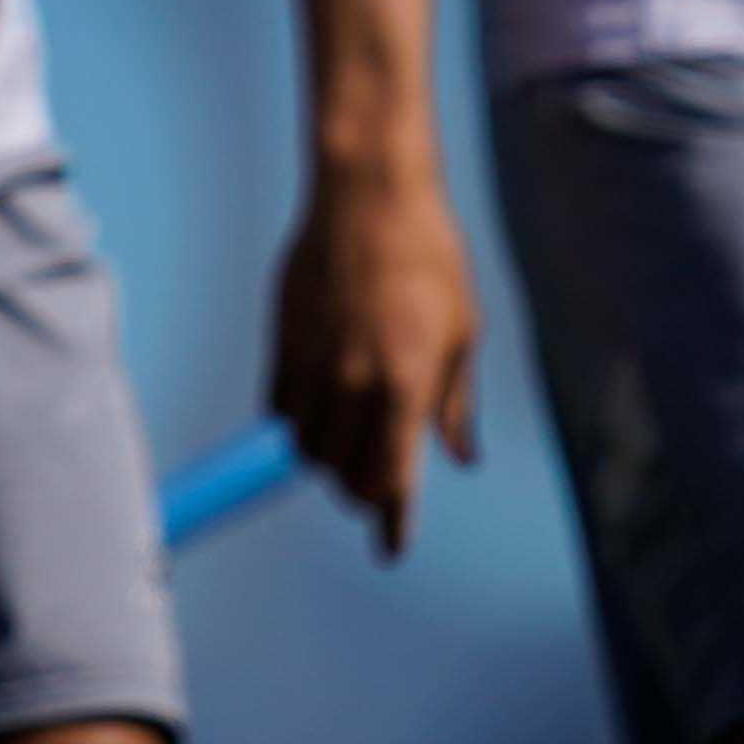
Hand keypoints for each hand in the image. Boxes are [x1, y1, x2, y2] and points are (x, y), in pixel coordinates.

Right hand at [270, 166, 478, 559]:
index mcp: (408, 385)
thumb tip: (460, 457)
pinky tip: (318, 405)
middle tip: (374, 484)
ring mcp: (314, 362)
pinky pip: (279, 405)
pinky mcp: (283, 338)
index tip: (390, 549)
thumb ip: (455, 403)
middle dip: (360, 489)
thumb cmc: (432, 259)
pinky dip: (296, 419)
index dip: (391, 522)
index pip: (392, 479)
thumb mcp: (464, 332)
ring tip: (346, 441)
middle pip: (342, 474)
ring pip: (305, 446)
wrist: (369, 194)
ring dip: (325, 457)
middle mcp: (356, 383)